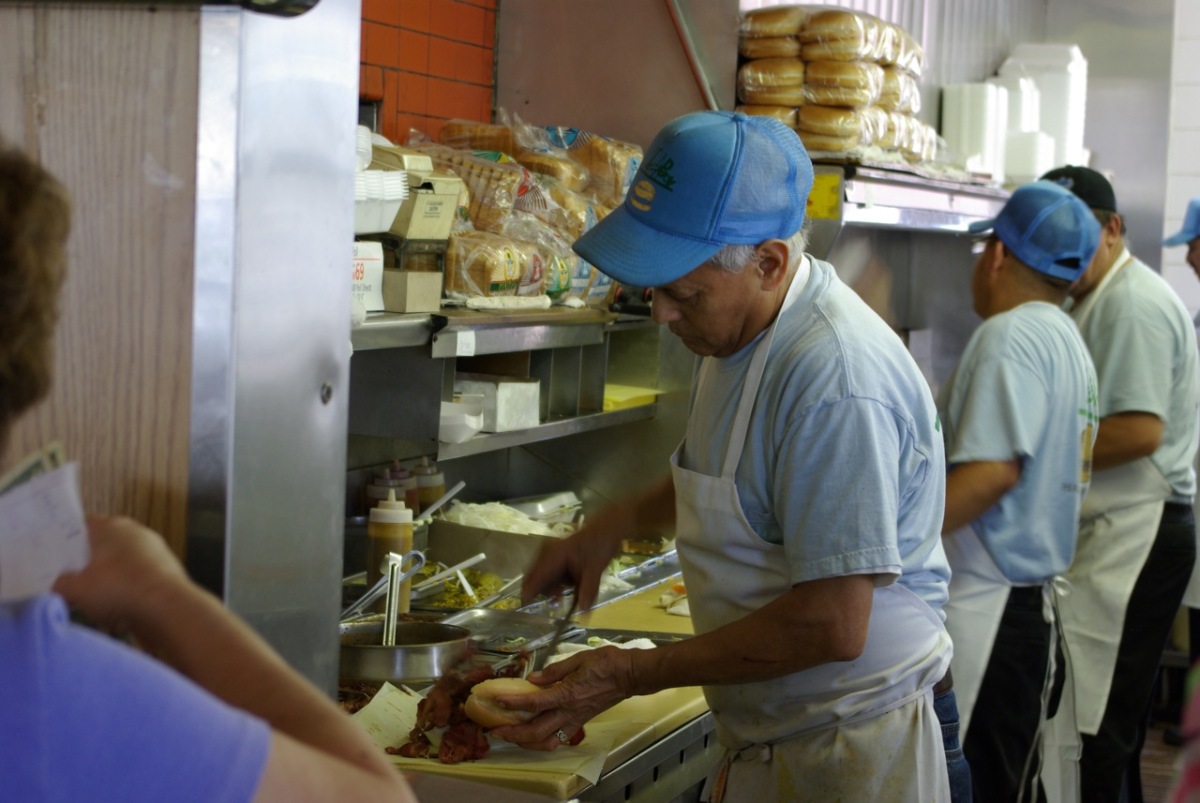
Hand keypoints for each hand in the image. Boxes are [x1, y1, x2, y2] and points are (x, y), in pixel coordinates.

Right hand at [52, 515, 188, 636]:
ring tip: (99, 606)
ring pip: (123, 567)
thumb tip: (60, 585)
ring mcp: (157, 551)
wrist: (168, 609)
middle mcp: (137, 533)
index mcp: (112, 526)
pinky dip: (131, 595)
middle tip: (75, 586)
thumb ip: (61, 584)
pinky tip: (122, 614)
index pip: (84, 526)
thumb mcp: (75, 590)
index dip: (67, 542)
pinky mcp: (169, 572)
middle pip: (104, 548)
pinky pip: (141, 582)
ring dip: (111, 584)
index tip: (57, 559)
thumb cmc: (120, 590)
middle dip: (90, 567)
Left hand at [488, 647, 636, 749]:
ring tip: (511, 737)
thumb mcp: (578, 659)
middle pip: (536, 731)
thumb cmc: (606, 663)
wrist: (629, 675)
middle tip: (495, 731)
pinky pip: (558, 739)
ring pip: (547, 742)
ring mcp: (575, 720)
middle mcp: (569, 711)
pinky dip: (542, 741)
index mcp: (567, 693)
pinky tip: (532, 736)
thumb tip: (533, 678)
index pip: (535, 702)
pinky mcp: (580, 722)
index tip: (498, 701)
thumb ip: (554, 670)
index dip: (514, 703)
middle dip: (513, 734)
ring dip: (526, 743)